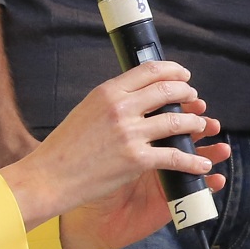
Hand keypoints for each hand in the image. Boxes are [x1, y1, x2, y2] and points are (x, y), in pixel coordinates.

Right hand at [0, 61, 226, 236]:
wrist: (47, 178)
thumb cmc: (65, 147)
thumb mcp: (87, 110)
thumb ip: (114, 100)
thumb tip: (140, 92)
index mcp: (108, 92)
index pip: (150, 70)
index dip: (174, 71)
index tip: (184, 76)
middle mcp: (121, 108)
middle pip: (169, 91)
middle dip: (188, 93)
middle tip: (195, 99)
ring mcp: (130, 134)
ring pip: (178, 121)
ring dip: (196, 123)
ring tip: (202, 125)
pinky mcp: (136, 160)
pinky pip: (175, 156)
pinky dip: (193, 161)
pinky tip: (202, 164)